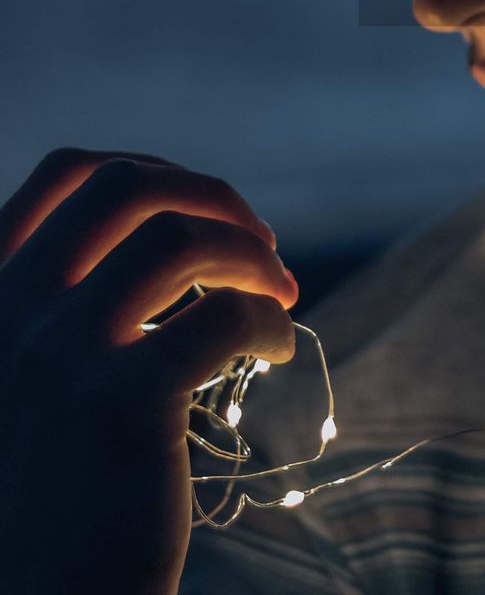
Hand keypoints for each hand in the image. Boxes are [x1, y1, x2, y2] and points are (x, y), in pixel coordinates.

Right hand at [0, 147, 296, 593]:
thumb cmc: (51, 492)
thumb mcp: (30, 374)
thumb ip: (68, 302)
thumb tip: (180, 228)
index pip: (66, 172)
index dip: (152, 169)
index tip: (202, 207)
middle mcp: (8, 313)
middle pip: (127, 185)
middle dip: (212, 197)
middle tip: (260, 244)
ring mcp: (58, 357)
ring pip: (179, 238)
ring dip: (251, 251)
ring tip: (281, 291)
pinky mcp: (120, 409)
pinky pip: (223, 315)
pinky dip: (267, 317)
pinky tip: (275, 349)